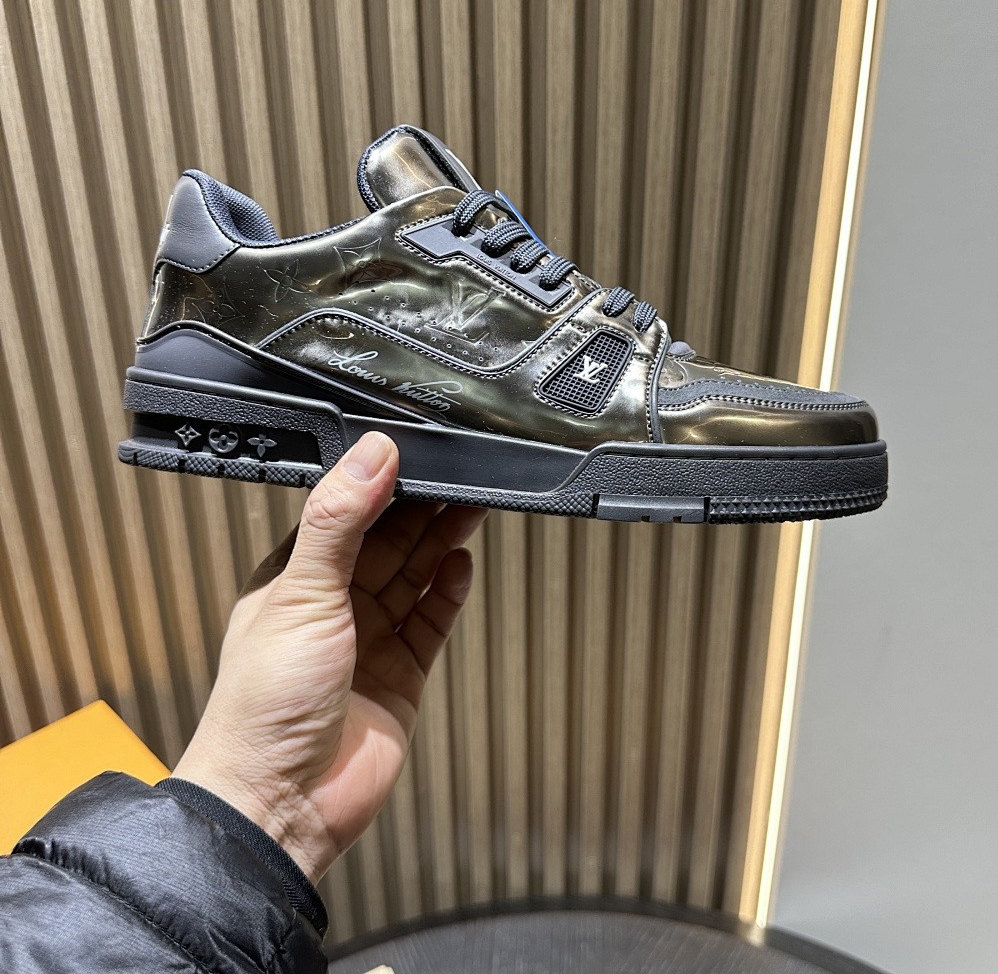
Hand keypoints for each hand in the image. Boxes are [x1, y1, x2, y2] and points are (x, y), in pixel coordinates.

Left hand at [172, 432, 485, 880]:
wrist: (281, 805)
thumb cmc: (264, 706)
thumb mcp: (301, 595)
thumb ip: (339, 522)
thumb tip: (372, 455)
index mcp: (292, 581)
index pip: (343, 516)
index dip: (378, 484)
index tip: (414, 453)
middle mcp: (330, 607)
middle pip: (386, 544)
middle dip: (420, 510)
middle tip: (459, 476)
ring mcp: (367, 641)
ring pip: (412, 578)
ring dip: (439, 543)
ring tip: (471, 507)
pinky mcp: (400, 675)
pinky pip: (429, 623)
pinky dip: (446, 594)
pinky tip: (460, 565)